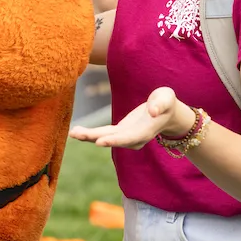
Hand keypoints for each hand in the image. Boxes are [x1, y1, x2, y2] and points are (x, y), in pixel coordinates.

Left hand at [69, 87, 193, 148]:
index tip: (99, 142)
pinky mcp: (119, 131)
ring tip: (73, 132)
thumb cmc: (166, 102)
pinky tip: (76, 131)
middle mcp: (133, 138)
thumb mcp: (166, 98)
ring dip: (88, 136)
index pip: (129, 138)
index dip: (114, 140)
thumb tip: (152, 111)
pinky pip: (103, 134)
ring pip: (105, 138)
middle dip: (94, 138)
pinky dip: (90, 133)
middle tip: (77, 134)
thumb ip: (160, 104)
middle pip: (112, 139)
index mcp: (145, 131)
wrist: (166, 112)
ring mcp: (125, 136)